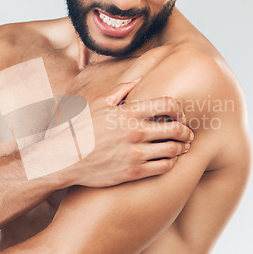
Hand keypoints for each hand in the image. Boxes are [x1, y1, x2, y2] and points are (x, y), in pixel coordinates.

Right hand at [74, 80, 193, 186]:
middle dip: (186, 131)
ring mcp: (135, 153)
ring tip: (182, 147)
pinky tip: (169, 160)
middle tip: (187, 134)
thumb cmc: (80, 129)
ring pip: (173, 150)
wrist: (65, 158)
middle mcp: (134, 132)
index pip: (168, 105)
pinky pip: (163, 167)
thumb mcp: (98, 104)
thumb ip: (120, 91)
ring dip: (181, 148)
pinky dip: (172, 163)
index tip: (178, 115)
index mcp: (128, 112)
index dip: (179, 110)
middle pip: (176, 129)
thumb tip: (138, 81)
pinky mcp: (133, 172)